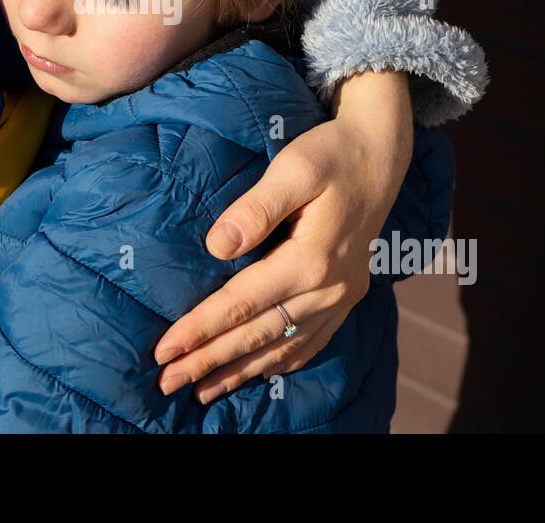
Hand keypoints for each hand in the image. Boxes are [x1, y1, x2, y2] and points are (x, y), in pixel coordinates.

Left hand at [153, 69, 412, 403]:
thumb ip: (255, 209)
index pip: (240, 303)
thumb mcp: (293, 168)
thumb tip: (217, 247)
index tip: (163, 350)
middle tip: (166, 383)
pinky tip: (259, 373)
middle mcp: (328, 289)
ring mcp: (341, 297)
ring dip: (241, 371)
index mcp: (310, 259)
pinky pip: (311, 342)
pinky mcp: (347, 295)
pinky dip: (281, 363)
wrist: (380, 154)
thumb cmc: (331, 154)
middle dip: (209, 362)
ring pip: (283, 346)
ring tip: (202, 390)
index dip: (199, 329)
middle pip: (257, 335)